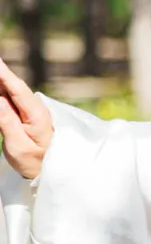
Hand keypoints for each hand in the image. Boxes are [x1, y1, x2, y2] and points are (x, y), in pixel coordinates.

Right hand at [0, 56, 52, 181]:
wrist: (53, 170)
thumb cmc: (37, 161)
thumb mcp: (20, 146)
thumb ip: (7, 122)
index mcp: (37, 114)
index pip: (18, 89)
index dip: (4, 73)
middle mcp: (34, 107)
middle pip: (11, 85)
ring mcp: (28, 110)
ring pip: (8, 91)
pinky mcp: (22, 114)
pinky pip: (8, 98)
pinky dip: (0, 90)